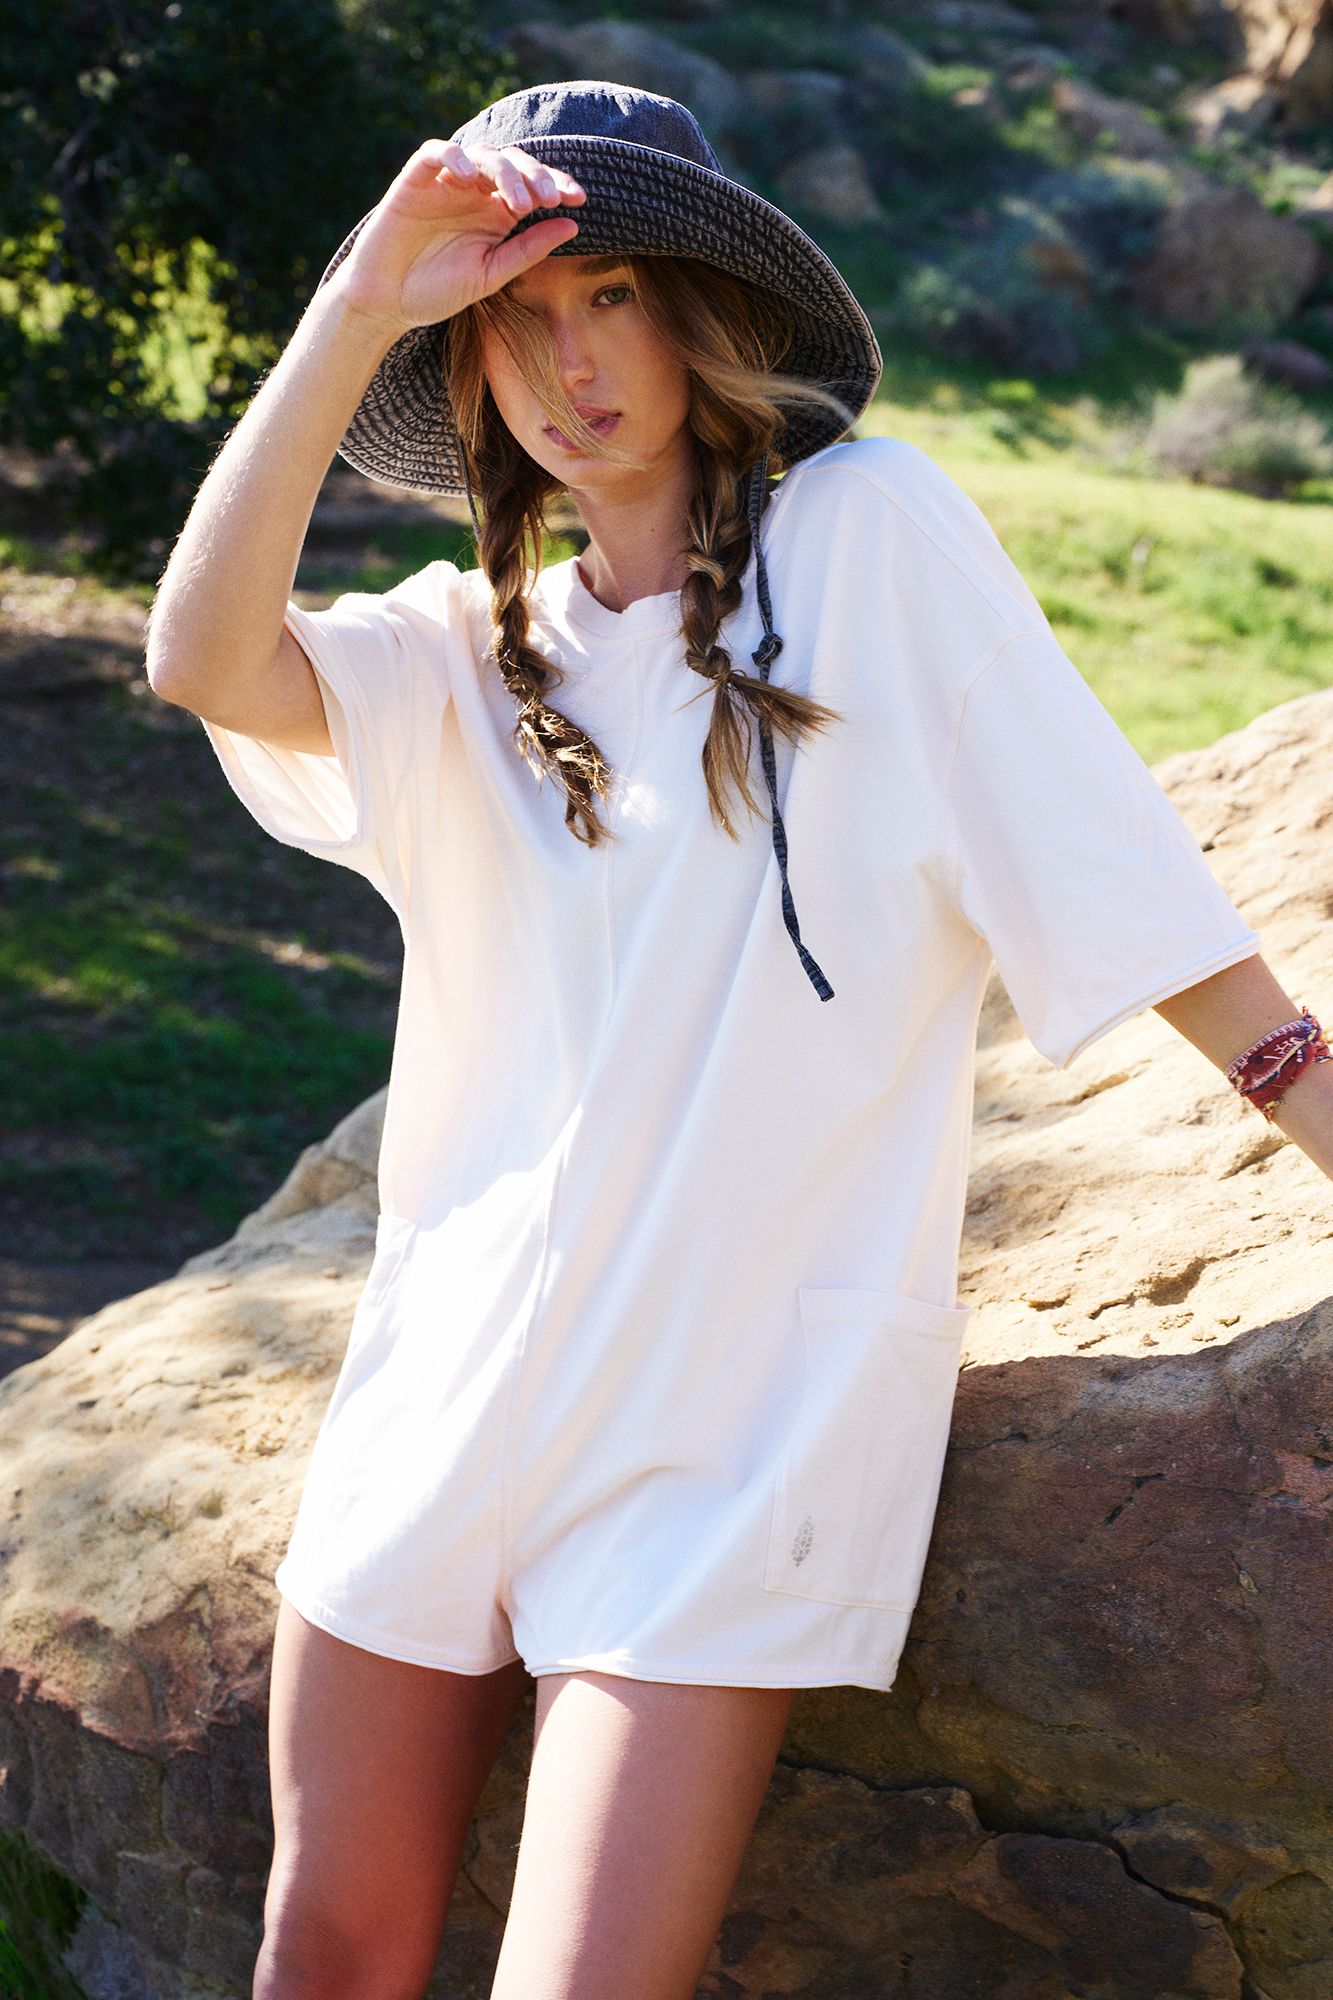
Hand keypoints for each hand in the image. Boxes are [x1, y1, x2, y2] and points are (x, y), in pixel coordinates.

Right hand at [326, 139, 586, 336]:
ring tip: (519, 203)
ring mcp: (445, 182)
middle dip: (536, 177)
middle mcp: (475, 192)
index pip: (532, 187)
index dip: (557, 186)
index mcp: (497, 212)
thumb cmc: (438, 291)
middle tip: (550, 199)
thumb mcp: (491, 274)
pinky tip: (472, 180)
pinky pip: (435, 153)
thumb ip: (528, 249)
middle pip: (512, 164)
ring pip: (481, 155)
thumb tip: (572, 224)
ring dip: (504, 173)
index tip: (579, 201)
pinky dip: (455, 157)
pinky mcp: (415, 180)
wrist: (388, 302)